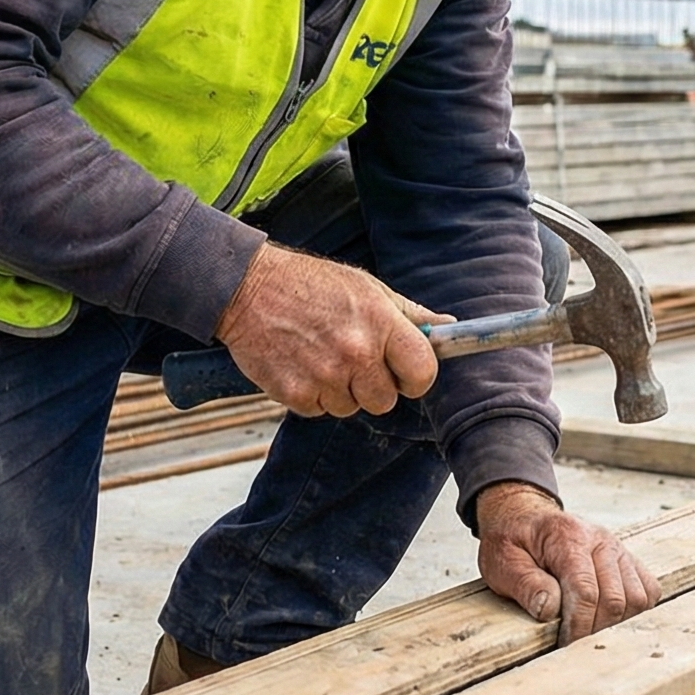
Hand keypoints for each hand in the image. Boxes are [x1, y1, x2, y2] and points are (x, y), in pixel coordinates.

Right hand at [214, 244, 448, 416]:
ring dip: (341, 390)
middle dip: (375, 386)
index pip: (423, 372)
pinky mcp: (295, 394)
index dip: (416, 377)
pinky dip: (313, 394)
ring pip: (351, 408)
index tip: (405, 374)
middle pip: (386, 400)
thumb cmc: (309, 284)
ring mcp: (324, 376)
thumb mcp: (366, 287)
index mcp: (380, 322)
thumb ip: (409, 313)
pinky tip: (301, 364)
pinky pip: (319, 410)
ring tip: (321, 356)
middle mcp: (355, 352)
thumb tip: (448, 327)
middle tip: (354, 360)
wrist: (246, 289)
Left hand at [475, 482, 660, 643]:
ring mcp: (618, 550)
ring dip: (615, 623)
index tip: (563, 644)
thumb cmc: (512, 540)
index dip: (577, 625)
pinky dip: (634, 612)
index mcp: (568, 537)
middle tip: (573, 643)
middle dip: (594, 630)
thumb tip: (550, 610)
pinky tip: (608, 618)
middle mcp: (601, 541)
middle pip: (615, 600)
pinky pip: (648, 591)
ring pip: (637, 599)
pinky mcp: (628, 561)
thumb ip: (525, 584)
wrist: (525, 516)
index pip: (585, 591)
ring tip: (588, 630)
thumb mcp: (501, 561)